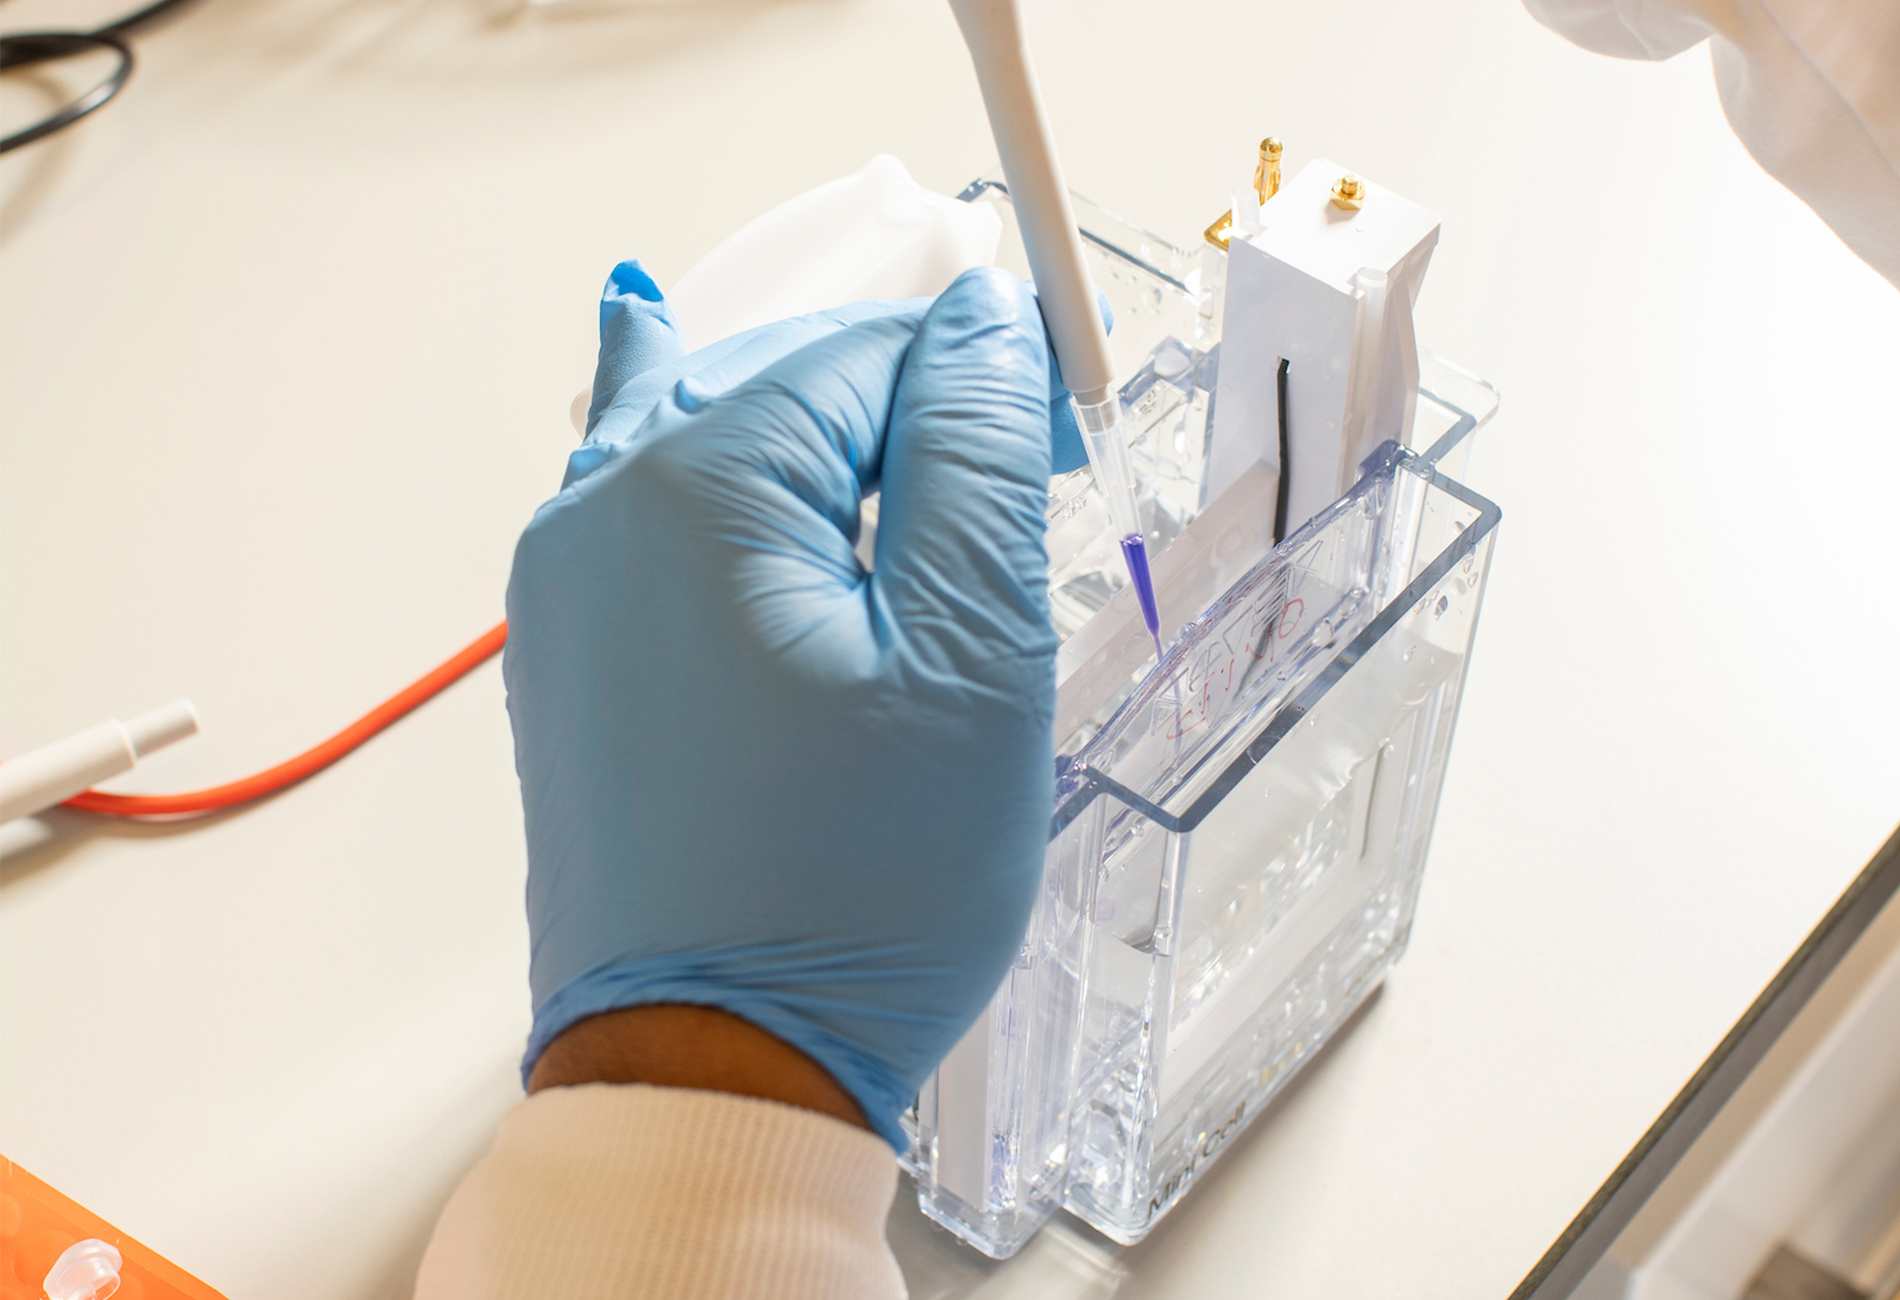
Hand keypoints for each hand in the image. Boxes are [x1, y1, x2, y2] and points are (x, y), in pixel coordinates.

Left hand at [504, 263, 1071, 1147]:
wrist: (710, 1069)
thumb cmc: (849, 894)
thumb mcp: (968, 658)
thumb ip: (975, 454)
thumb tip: (980, 322)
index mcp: (698, 486)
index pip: (872, 350)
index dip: (982, 381)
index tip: (1053, 452)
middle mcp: (599, 512)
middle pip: (785, 381)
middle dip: (905, 409)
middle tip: (1004, 493)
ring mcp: (564, 589)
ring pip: (712, 439)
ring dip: (819, 441)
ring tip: (893, 446)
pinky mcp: (568, 659)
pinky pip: (643, 512)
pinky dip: (709, 468)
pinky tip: (665, 377)